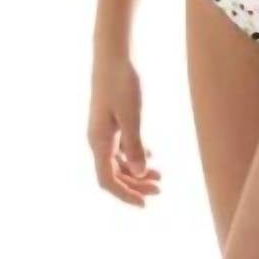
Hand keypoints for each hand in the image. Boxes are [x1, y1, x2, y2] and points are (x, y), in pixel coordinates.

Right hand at [87, 50, 161, 206]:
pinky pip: (120, 148)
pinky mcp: (111, 123)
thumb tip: (139, 172)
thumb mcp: (132, 116)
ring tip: (160, 176)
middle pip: (113, 174)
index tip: (146, 203)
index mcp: (98, 141)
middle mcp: (97, 140)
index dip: (126, 194)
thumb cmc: (122, 83)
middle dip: (136, 185)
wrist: (114, 55)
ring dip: (137, 172)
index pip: (108, 180)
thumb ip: (135, 145)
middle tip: (161, 188)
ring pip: (118, 162)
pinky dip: (135, 156)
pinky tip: (151, 157)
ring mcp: (103, 132)